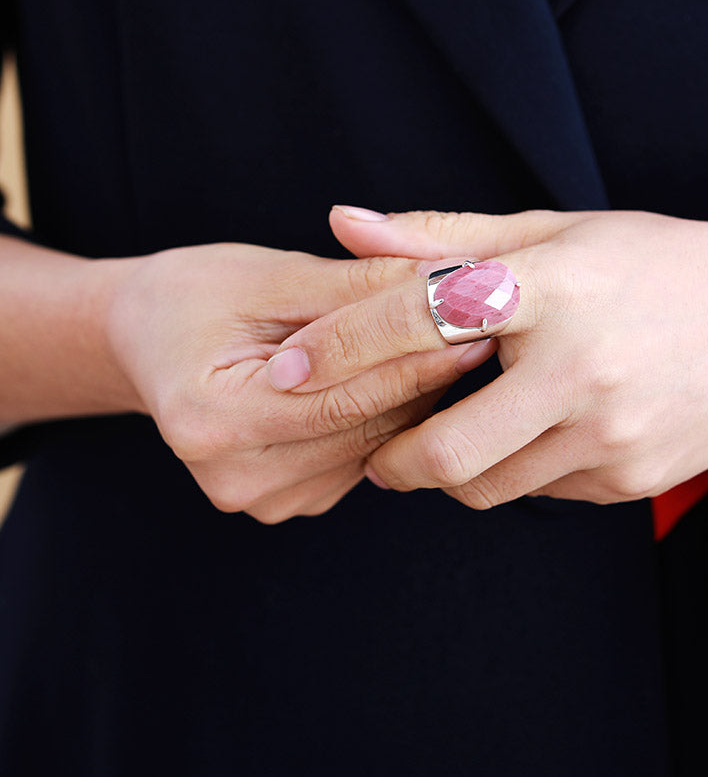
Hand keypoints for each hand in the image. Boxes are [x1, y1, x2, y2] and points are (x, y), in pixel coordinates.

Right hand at [105, 242, 495, 521]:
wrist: (148, 340)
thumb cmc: (197, 295)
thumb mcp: (268, 275)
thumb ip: (352, 284)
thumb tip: (442, 279)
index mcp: (212, 420)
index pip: (344, 395)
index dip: (418, 357)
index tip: (477, 322)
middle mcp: (235, 478)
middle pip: (366, 427)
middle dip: (430, 373)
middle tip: (491, 325)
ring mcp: (263, 499)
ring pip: (376, 445)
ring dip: (420, 396)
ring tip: (460, 343)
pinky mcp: (288, 502)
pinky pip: (364, 458)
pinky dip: (393, 417)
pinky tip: (412, 377)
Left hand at [272, 205, 707, 509]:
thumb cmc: (653, 261)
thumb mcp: (554, 231)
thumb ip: (444, 235)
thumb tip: (341, 222)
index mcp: (554, 287)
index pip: (418, 321)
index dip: (340, 350)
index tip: (286, 374)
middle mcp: (585, 369)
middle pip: (444, 453)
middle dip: (392, 460)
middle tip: (377, 448)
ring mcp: (615, 436)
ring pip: (487, 487)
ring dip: (454, 469)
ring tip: (468, 427)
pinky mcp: (633, 480)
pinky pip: (543, 493)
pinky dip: (520, 471)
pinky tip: (545, 430)